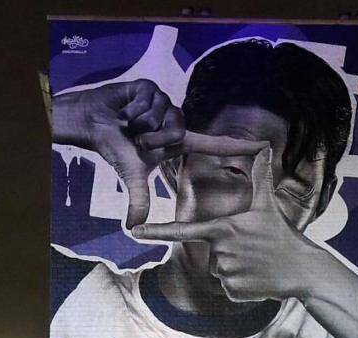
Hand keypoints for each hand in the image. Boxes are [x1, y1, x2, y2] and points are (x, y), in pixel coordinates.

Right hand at [52, 79, 266, 227]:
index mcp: (180, 141)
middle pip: (179, 131)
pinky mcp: (152, 88)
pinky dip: (133, 109)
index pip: (215, 144)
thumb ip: (138, 199)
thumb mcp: (131, 174)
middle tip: (136, 138)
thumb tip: (132, 229)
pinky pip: (149, 100)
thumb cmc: (114, 147)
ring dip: (141, 122)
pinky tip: (125, 109)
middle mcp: (177, 121)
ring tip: (129, 123)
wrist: (90, 122)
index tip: (266, 145)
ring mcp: (166, 103)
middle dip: (152, 138)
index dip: (240, 146)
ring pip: (163, 115)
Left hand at [131, 147, 322, 301]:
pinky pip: (228, 288)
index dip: (156, 231)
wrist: (302, 269)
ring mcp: (225, 275)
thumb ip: (261, 177)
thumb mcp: (268, 205)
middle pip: (212, 254)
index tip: (133, 231)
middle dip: (230, 253)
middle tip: (255, 250)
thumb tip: (265, 148)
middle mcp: (219, 253)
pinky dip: (241, 285)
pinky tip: (259, 279)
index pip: (182, 230)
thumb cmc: (282, 235)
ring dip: (236, 269)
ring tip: (258, 264)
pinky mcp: (233, 293)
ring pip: (220, 271)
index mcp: (222, 230)